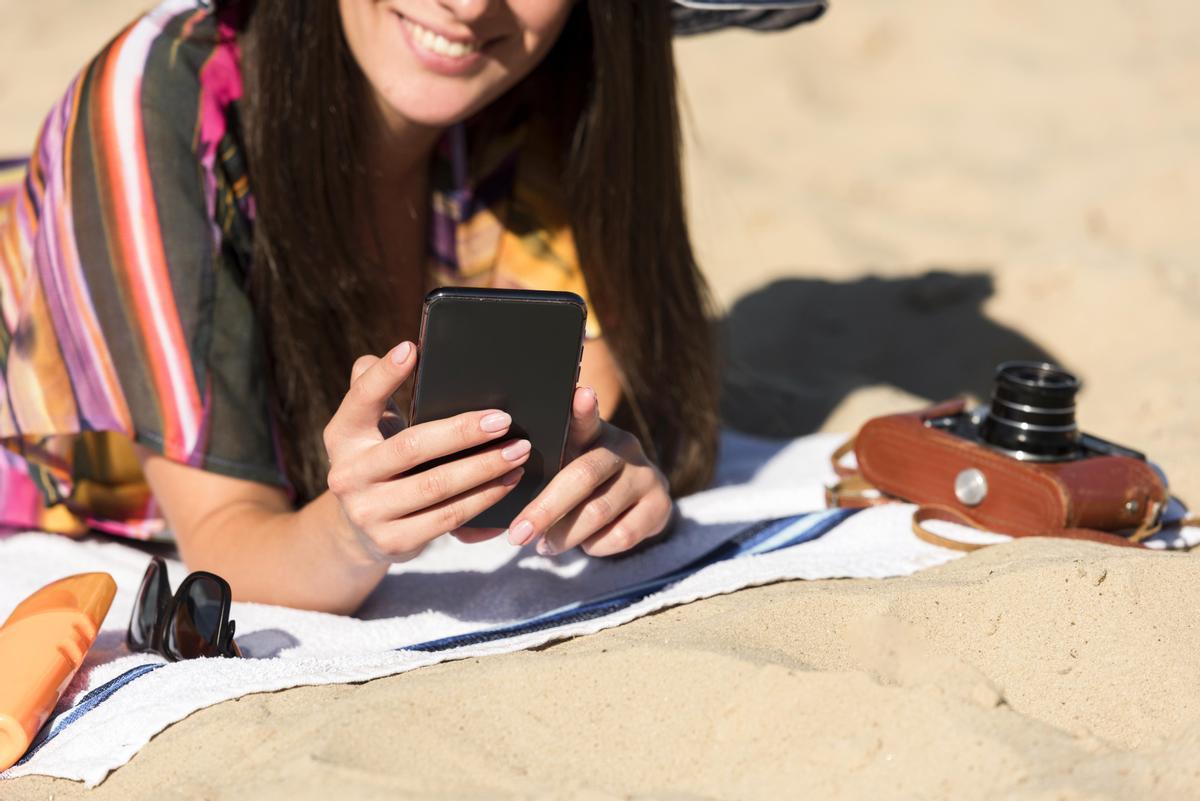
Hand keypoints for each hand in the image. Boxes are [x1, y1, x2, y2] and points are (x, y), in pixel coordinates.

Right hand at [324, 342, 530, 562]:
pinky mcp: (393, 541)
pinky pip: (449, 518)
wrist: (361, 530)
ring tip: (518, 451)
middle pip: (412, 447)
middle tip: (504, 420)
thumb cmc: (381, 460)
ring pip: (436, 487)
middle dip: (463, 432)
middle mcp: (347, 475)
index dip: (385, 375)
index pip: (361, 399)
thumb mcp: (369, 427)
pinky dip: (484, 499)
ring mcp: (368, 512)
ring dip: (484, 468)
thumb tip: (398, 352)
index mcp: (343, 436)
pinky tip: (509, 482)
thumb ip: (375, 388)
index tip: (413, 348)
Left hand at [506, 387, 672, 556]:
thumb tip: (483, 510)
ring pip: (599, 510)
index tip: (580, 395)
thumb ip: (536, 473)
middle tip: (518, 534)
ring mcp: (645, 475)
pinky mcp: (660, 505)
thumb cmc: (581, 485)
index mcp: (592, 432)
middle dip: (545, 509)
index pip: (585, 417)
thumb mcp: (561, 470)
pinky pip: (621, 534)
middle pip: (582, 475)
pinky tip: (584, 545)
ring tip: (544, 546)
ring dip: (565, 535)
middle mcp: (623, 447)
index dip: (582, 408)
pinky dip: (594, 546)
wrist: (634, 505)